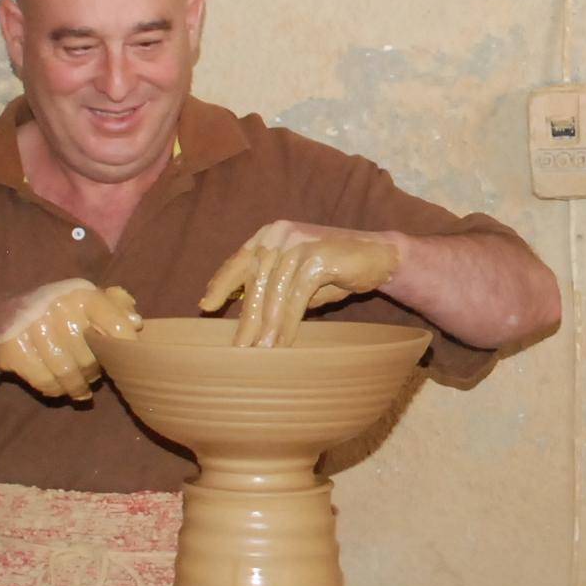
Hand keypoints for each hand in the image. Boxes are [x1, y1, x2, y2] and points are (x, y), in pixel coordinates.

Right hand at [0, 279, 141, 398]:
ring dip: (77, 386)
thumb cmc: (54, 313)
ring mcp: (33, 327)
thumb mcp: (83, 302)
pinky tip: (57, 387)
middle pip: (91, 355)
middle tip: (93, 375)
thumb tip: (136, 322)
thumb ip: (114, 308)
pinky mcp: (14, 348)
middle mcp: (57, 305)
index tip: (127, 360)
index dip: (124, 344)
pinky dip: (55, 390)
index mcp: (80, 293)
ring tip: (80, 387)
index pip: (114, 321)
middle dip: (95, 371)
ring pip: (68, 372)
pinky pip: (45, 381)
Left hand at [200, 222, 402, 347]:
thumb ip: (271, 288)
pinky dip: (288, 321)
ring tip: (261, 351)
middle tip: (238, 347)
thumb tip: (244, 317)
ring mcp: (298, 243)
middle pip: (255, 279)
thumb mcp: (295, 279)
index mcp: (270, 234)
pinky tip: (283, 341)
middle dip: (246, 317)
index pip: (240, 260)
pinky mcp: (317, 256)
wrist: (378, 257)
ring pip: (274, 290)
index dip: (222, 282)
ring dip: (267, 324)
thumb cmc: (334, 271)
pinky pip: (296, 294)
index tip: (206, 305)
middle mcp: (279, 234)